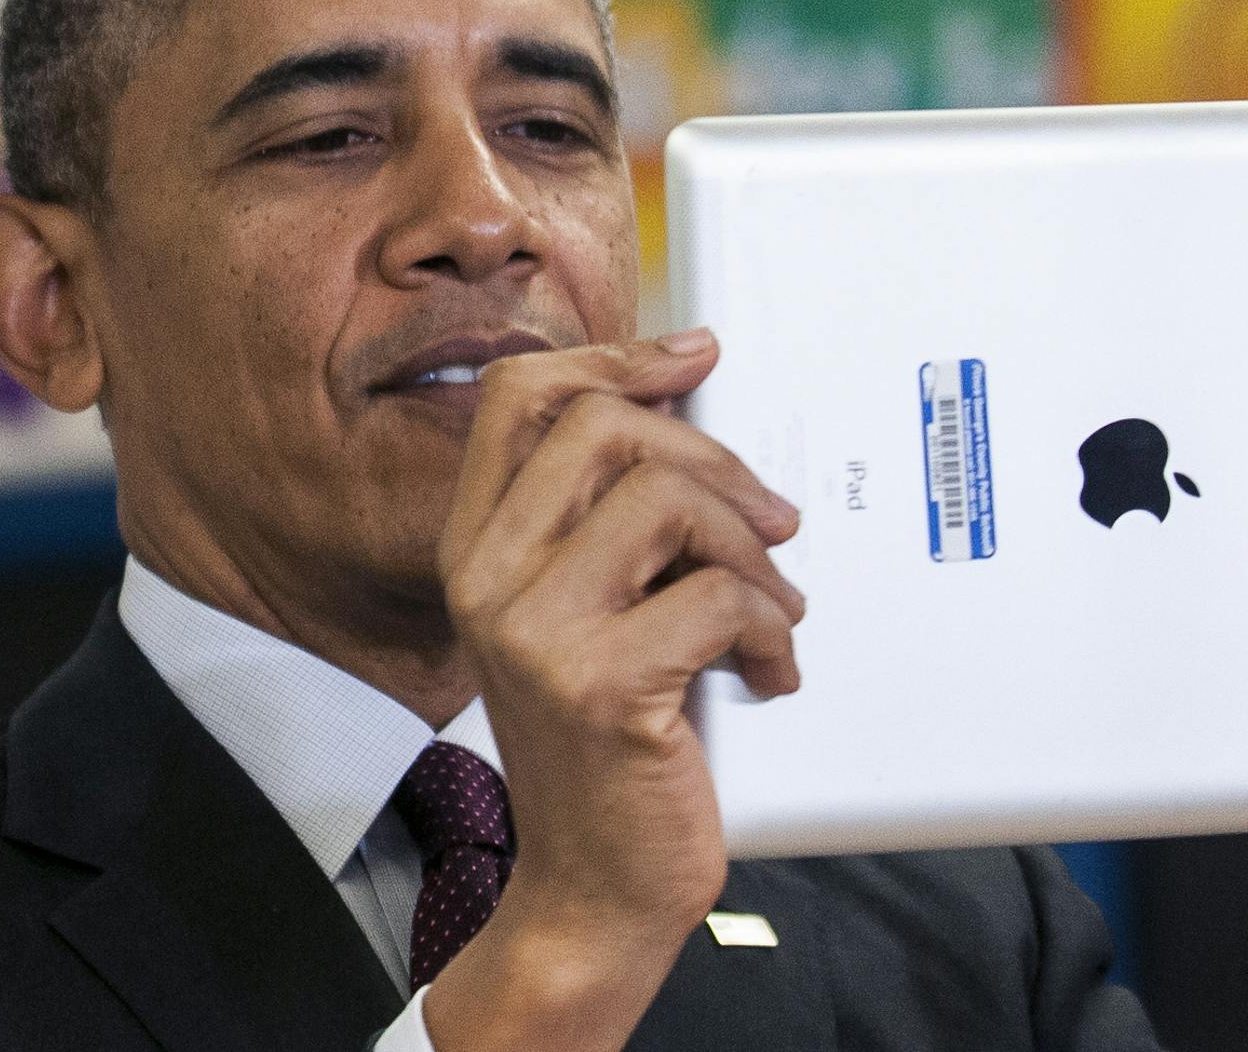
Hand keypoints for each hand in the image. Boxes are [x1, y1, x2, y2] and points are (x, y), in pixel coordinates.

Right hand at [421, 329, 803, 1051]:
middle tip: (767, 521)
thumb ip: (609, 523)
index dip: (615, 357)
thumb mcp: (585, 614)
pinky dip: (771, 629)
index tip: (692, 357)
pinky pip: (720, 595)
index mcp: (476, 547)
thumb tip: (692, 417)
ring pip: (669, 500)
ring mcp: (535, 630)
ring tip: (768, 611)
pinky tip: (766, 671)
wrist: (591, 891)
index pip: (520, 395)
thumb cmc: (606, 750)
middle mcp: (488, 578)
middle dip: (713, 460)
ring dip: (752, 552)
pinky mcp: (601, 684)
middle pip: (603, 426)